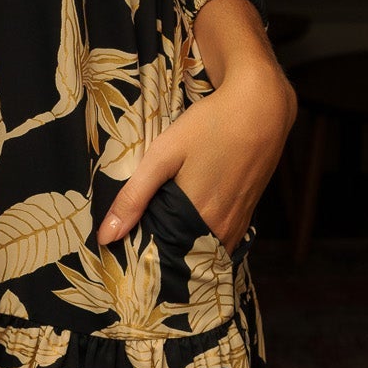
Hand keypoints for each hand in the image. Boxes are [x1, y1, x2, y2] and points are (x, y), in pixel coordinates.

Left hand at [98, 58, 296, 252]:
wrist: (262, 107)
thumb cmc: (209, 127)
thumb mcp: (164, 155)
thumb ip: (134, 197)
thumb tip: (105, 237)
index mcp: (198, 221)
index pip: (166, 259)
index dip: (145, 259)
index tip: (126, 255)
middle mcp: (223, 230)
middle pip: (187, 256)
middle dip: (164, 254)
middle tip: (138, 245)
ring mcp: (240, 222)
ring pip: (206, 248)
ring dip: (186, 246)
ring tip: (160, 235)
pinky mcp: (249, 210)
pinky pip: (223, 237)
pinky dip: (204, 236)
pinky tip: (189, 221)